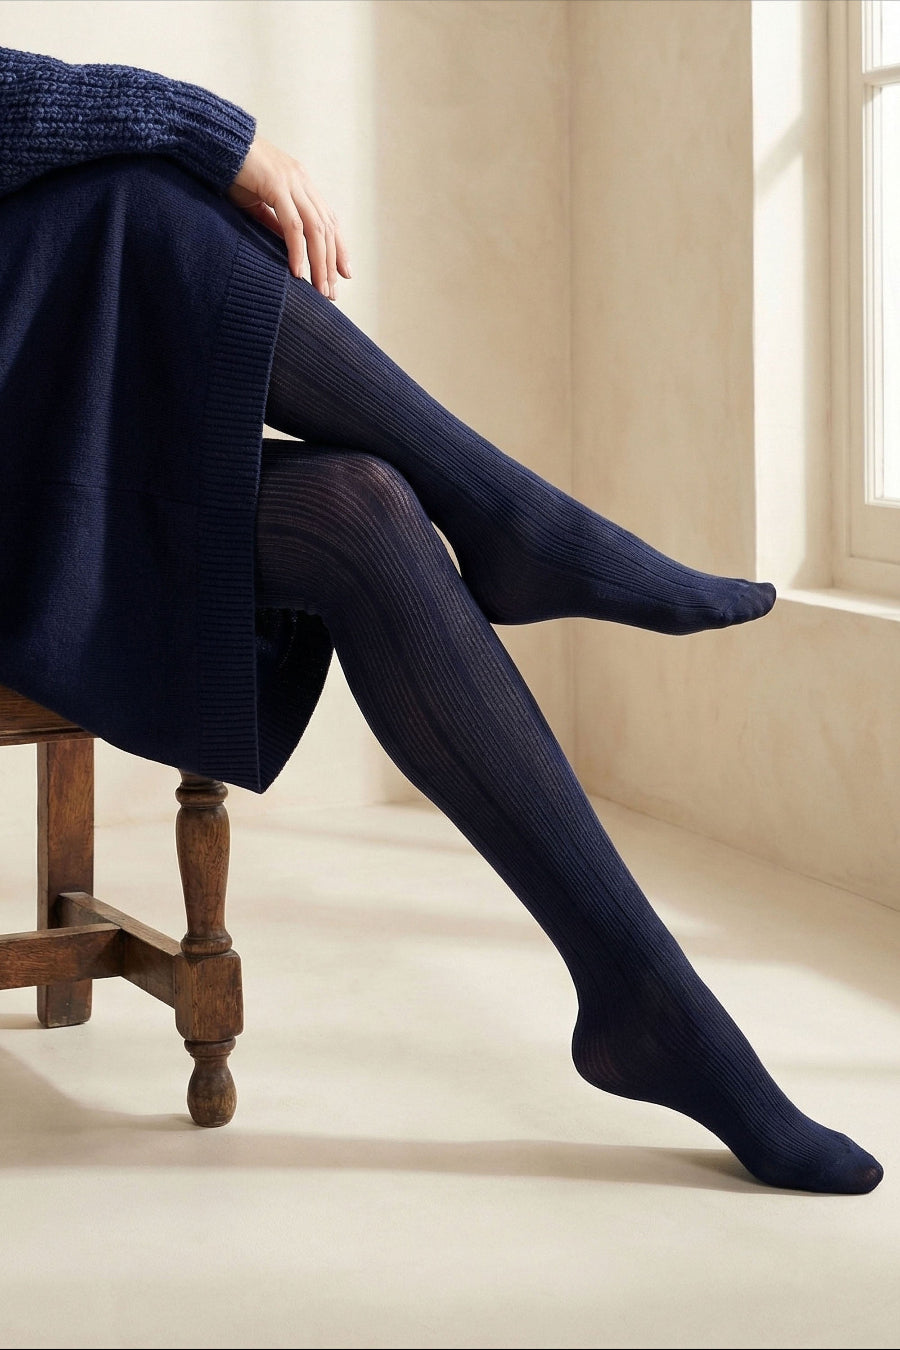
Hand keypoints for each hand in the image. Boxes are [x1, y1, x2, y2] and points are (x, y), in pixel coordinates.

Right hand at [227, 133, 350, 299]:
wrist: (216, 141)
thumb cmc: (233, 172)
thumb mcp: (258, 203)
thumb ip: (276, 222)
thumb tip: (291, 248)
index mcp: (301, 184)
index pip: (328, 220)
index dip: (338, 248)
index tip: (343, 274)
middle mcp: (302, 182)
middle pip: (326, 229)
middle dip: (331, 263)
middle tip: (331, 292)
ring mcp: (291, 182)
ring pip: (315, 229)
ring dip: (319, 262)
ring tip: (320, 288)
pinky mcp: (276, 185)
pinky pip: (293, 224)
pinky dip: (297, 250)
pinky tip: (298, 271)